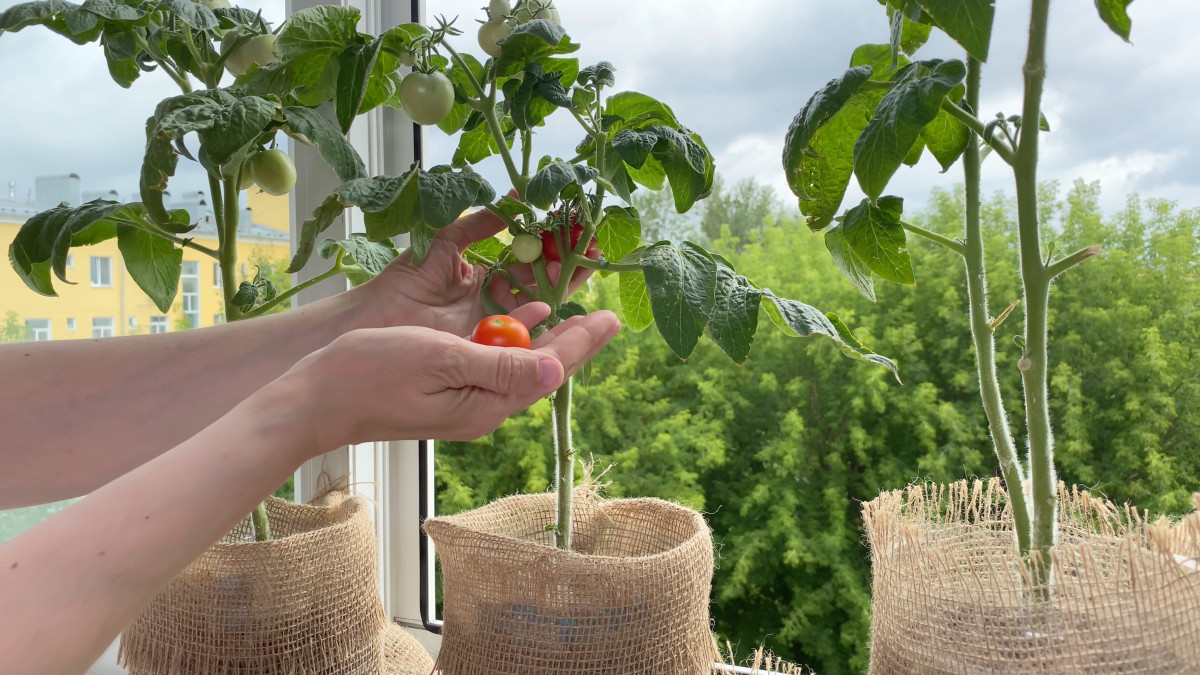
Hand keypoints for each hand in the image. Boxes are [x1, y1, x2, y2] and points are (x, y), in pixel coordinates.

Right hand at [276, 305, 619, 453]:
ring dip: (548, 337)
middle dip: (575, 340)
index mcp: (488, 404)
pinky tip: (528, 318)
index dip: (582, 342)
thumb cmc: (372, 374)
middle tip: (608, 315)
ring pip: (519, 364)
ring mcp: (466, 400)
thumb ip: (500, 365)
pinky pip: (494, 361)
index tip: (612, 319)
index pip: (548, 370)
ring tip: (577, 313)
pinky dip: (514, 337)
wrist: (317, 399)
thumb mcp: (442, 361)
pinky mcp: (448, 390)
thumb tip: (556, 371)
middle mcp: (484, 407)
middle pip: (541, 369)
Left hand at [358, 205, 591, 336]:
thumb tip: (516, 195)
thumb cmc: (401, 282)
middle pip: (542, 285)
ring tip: (583, 267)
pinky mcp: (486, 349)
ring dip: (562, 288)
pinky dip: (538, 321)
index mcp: (487, 278)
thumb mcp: (443, 242)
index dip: (554, 246)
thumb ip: (480, 223)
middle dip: (569, 267)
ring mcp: (494, 328)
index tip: (577, 229)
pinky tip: (554, 305)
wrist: (372, 319)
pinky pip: (519, 336)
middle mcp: (495, 303)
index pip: (530, 261)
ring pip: (538, 308)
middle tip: (594, 250)